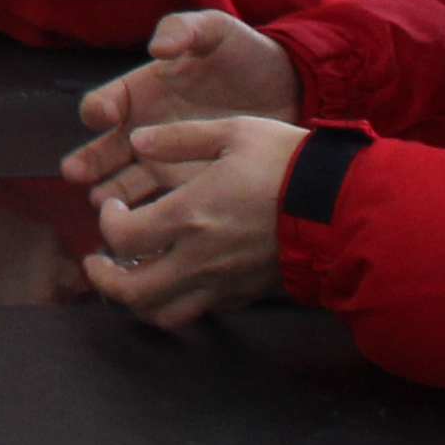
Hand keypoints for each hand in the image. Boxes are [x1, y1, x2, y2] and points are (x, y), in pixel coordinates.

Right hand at [64, 10, 303, 191]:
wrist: (292, 92)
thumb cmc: (247, 57)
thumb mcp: (217, 31)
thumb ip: (186, 29)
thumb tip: (157, 48)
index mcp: (143, 91)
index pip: (105, 102)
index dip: (99, 109)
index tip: (106, 116)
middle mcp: (145, 129)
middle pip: (104, 148)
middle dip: (88, 160)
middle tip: (75, 173)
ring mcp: (166, 160)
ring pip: (126, 181)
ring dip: (111, 192)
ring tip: (102, 202)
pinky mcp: (191, 185)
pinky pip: (163, 203)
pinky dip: (148, 214)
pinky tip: (142, 223)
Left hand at [80, 116, 303, 328]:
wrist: (345, 208)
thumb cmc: (291, 164)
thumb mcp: (236, 131)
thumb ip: (181, 137)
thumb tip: (139, 139)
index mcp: (190, 216)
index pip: (122, 237)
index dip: (107, 224)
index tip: (112, 207)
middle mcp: (200, 258)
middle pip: (133, 291)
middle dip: (105, 279)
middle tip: (99, 260)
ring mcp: (224, 283)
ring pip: (164, 314)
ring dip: (139, 299)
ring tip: (133, 276)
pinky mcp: (246, 295)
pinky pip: (201, 310)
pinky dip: (178, 301)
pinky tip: (178, 277)